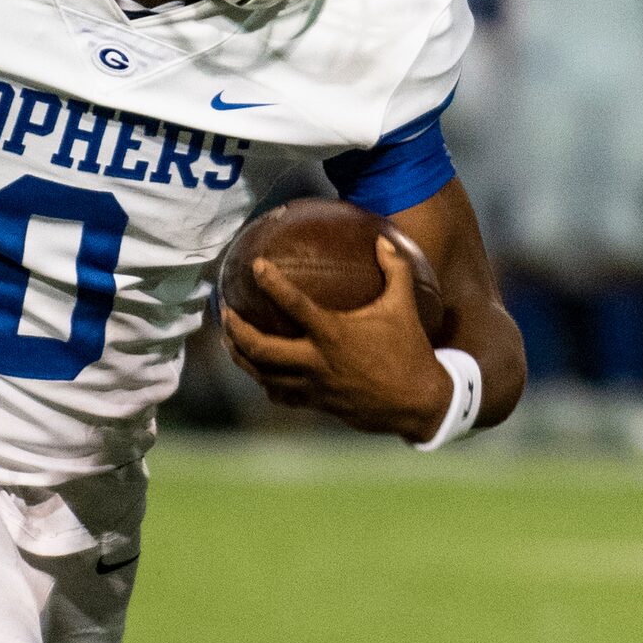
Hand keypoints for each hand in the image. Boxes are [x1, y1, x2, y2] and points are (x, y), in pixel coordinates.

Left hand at [221, 238, 451, 440]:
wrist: (417, 403)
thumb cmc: (410, 350)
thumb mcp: (404, 307)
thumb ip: (395, 270)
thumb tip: (383, 239)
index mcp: (334, 334)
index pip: (293, 305)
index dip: (271, 283)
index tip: (255, 266)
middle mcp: (317, 361)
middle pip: (261, 349)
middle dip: (236, 330)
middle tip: (225, 311)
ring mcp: (314, 386)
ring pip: (263, 375)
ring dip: (241, 357)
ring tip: (228, 339)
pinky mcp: (317, 403)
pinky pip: (280, 394)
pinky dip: (265, 382)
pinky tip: (259, 372)